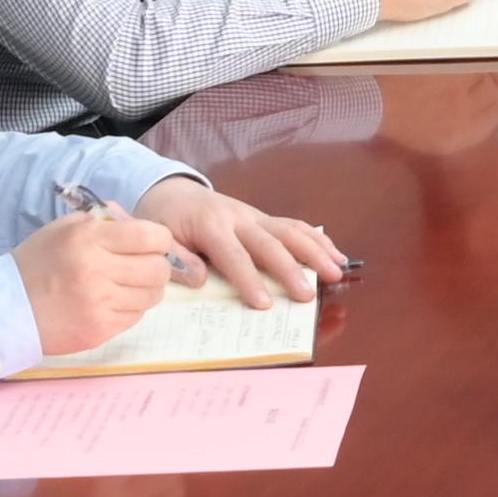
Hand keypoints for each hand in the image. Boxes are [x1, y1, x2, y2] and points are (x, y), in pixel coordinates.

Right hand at [12, 208, 178, 355]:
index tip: (149, 244)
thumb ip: (103, 221)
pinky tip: (109, 302)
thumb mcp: (63, 229)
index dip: (157, 239)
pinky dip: (129, 309)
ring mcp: (99, 302)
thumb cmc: (37, 264)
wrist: (6, 307)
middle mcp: (96, 269)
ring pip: (152, 295)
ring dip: (144, 289)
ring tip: (123, 285)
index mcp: (88, 238)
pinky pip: (136, 316)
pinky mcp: (100, 329)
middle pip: (158, 269)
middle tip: (140, 266)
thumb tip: (137, 222)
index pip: (151, 236)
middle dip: (155, 266)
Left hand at [137, 174, 344, 308]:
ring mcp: (255, 216)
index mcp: (210, 225)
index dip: (249, 280)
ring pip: (290, 231)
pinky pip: (295, 226)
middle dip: (291, 270)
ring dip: (316, 252)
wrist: (172, 192)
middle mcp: (238, 217)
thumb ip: (177, 258)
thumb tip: (200, 279)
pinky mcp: (265, 218)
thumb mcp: (160, 239)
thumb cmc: (164, 221)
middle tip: (308, 295)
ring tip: (336, 272)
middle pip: (270, 244)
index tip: (264, 304)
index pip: (233, 255)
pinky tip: (337, 254)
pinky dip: (318, 240)